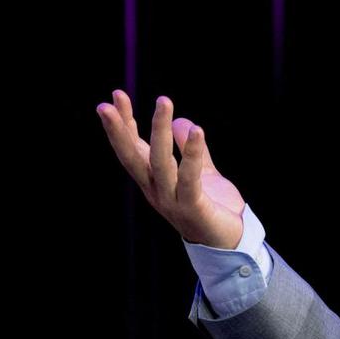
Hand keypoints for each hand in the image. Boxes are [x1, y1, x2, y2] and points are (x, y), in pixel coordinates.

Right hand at [96, 90, 244, 248]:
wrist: (229, 243)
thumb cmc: (213, 208)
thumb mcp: (201, 172)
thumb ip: (191, 149)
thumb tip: (181, 121)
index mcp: (154, 181)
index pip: (134, 148)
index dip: (124, 123)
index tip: (117, 95)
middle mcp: (156, 190)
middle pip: (133, 157)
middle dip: (120, 129)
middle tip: (110, 102)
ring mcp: (171, 200)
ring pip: (160, 162)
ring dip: (159, 131)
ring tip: (163, 101)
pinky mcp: (192, 207)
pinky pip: (189, 177)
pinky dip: (191, 153)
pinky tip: (196, 130)